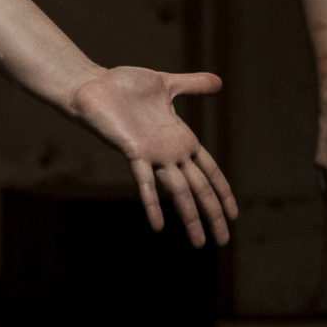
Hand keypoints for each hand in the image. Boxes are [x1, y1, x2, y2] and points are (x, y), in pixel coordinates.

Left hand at [69, 68, 237, 246]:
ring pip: (179, 190)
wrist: (93, 85)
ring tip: (199, 243)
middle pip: (199, 187)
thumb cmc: (125, 85)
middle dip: (213, 213)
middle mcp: (170, 152)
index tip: (234, 214)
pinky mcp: (134, 152)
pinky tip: (158, 226)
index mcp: (181, 138)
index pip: (209, 170)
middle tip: (224, 241)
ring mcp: (153, 154)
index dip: (222, 191)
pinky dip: (152, 203)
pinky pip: (145, 182)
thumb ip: (193, 85)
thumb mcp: (166, 84)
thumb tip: (219, 82)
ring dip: (190, 217)